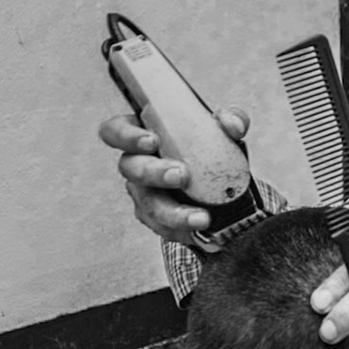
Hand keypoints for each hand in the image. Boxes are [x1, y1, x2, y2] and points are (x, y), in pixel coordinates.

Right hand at [98, 106, 248, 243]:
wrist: (223, 189)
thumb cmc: (209, 150)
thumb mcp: (223, 132)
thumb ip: (230, 120)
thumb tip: (233, 126)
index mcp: (143, 135)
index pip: (116, 130)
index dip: (127, 135)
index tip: (152, 140)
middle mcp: (136, 164)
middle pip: (129, 167)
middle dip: (153, 172)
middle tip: (181, 175)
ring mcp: (142, 194)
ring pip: (148, 204)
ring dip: (173, 212)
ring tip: (202, 216)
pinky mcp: (155, 219)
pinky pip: (163, 228)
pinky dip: (184, 229)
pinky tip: (201, 227)